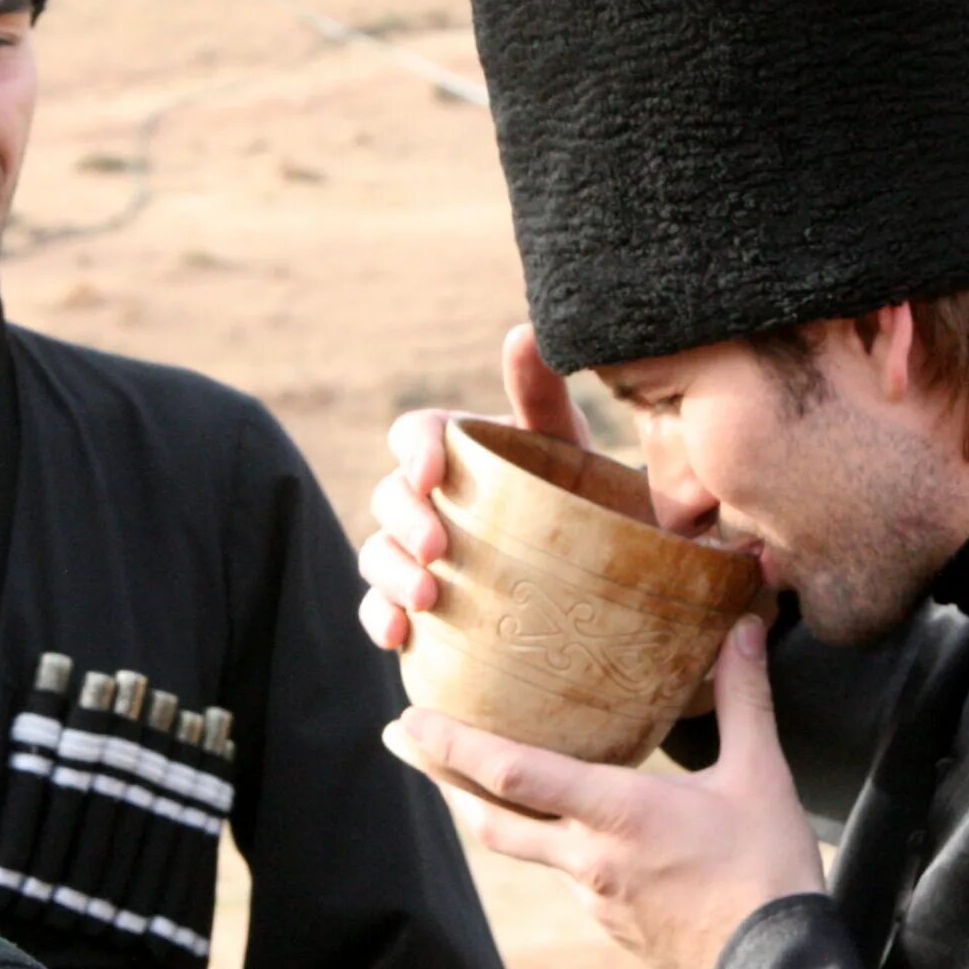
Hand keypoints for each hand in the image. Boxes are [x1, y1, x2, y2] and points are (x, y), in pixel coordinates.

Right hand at [358, 326, 586, 651]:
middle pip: (390, 497)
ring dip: (392, 574)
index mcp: (453, 448)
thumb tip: (525, 332)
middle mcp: (424, 497)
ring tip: (427, 600)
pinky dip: (379, 618)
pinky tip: (397, 636)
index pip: (414, 434)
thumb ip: (541, 391)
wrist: (591, 571)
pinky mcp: (411, 602)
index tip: (432, 475)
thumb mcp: (564, 442)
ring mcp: (413, 551)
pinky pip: (377, 606)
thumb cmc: (573, 492)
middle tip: (439, 550)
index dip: (414, 450)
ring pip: (377, 553)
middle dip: (406, 522)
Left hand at [382, 617, 826, 968]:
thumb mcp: (760, 775)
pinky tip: (556, 822)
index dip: (453, 745)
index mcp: (617, 814)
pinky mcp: (605, 922)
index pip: (512, 774)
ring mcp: (590, 896)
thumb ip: (743, 697)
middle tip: (398, 738)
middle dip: (439, 774)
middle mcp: (588, 857)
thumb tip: (744, 626)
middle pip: (489, 816)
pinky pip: (562, 872)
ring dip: (486, 807)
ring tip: (460, 773)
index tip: (409, 719)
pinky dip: (545, 841)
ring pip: (521, 845)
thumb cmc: (769, 869)